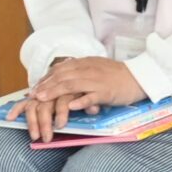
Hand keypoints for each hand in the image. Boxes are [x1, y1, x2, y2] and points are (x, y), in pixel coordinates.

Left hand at [26, 58, 144, 139]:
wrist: (140, 77)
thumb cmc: (118, 76)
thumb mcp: (95, 69)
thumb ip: (80, 73)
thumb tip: (64, 79)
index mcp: (83, 64)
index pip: (59, 70)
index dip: (45, 79)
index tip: (34, 89)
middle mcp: (87, 69)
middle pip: (61, 76)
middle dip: (44, 86)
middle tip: (32, 96)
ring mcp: (96, 80)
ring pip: (71, 84)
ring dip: (54, 92)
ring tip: (42, 99)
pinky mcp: (107, 92)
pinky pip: (91, 96)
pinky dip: (79, 101)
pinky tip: (69, 107)